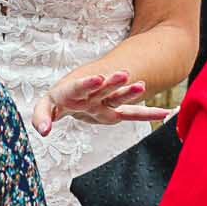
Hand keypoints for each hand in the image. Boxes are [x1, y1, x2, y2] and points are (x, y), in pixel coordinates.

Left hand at [32, 70, 166, 134]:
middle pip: (102, 88)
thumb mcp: (45, 106)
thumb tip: (42, 131)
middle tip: (124, 74)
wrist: (72, 97)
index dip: (87, 83)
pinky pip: (132, 114)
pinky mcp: (113, 111)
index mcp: (73, 91)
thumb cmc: (59, 100)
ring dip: (128, 91)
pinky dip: (147, 115)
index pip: (78, 86)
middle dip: (112, 83)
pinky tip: (165, 113)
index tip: (97, 77)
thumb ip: (41, 116)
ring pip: (117, 96)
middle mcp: (91, 94)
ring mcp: (105, 101)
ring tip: (140, 86)